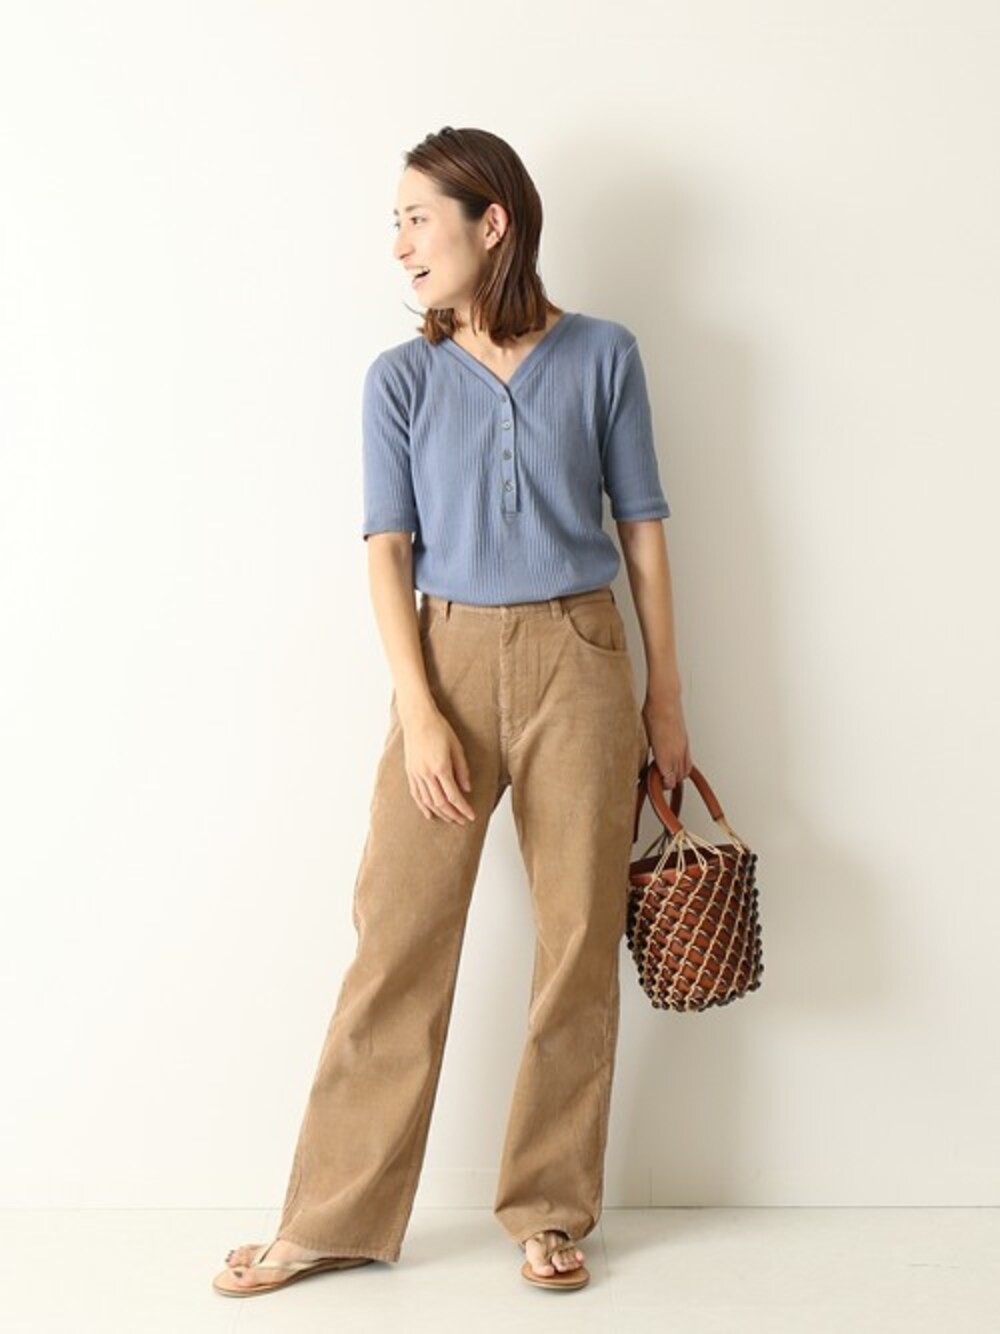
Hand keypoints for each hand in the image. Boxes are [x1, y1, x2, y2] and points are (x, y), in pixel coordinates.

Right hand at [400, 704, 475, 823]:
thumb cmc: (439, 728)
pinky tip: (429, 814)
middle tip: (463, 820)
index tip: (471, 816)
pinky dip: (423, 806)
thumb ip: (462, 770)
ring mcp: (416, 774)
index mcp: (441, 767)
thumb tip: (467, 789)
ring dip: (440, 813)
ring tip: (450, 819)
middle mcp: (427, 774)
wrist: (417, 718)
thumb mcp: (457, 747)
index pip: (454, 795)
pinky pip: (416, 794)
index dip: (463, 808)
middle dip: (453, 814)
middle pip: (441, 803)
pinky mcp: (410, 772)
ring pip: (428, 801)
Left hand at [641, 692, 691, 788]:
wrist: (665, 700)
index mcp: (665, 754)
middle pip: (677, 778)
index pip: (669, 779)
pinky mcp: (686, 742)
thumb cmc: (653, 715)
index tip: (654, 783)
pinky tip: (674, 763)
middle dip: (668, 780)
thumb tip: (642, 763)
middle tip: (656, 777)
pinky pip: (688, 761)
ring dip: (676, 774)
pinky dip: (682, 766)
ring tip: (664, 770)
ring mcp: (683, 747)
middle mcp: (677, 752)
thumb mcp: (643, 737)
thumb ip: (646, 754)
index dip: (662, 785)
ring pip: (685, 771)